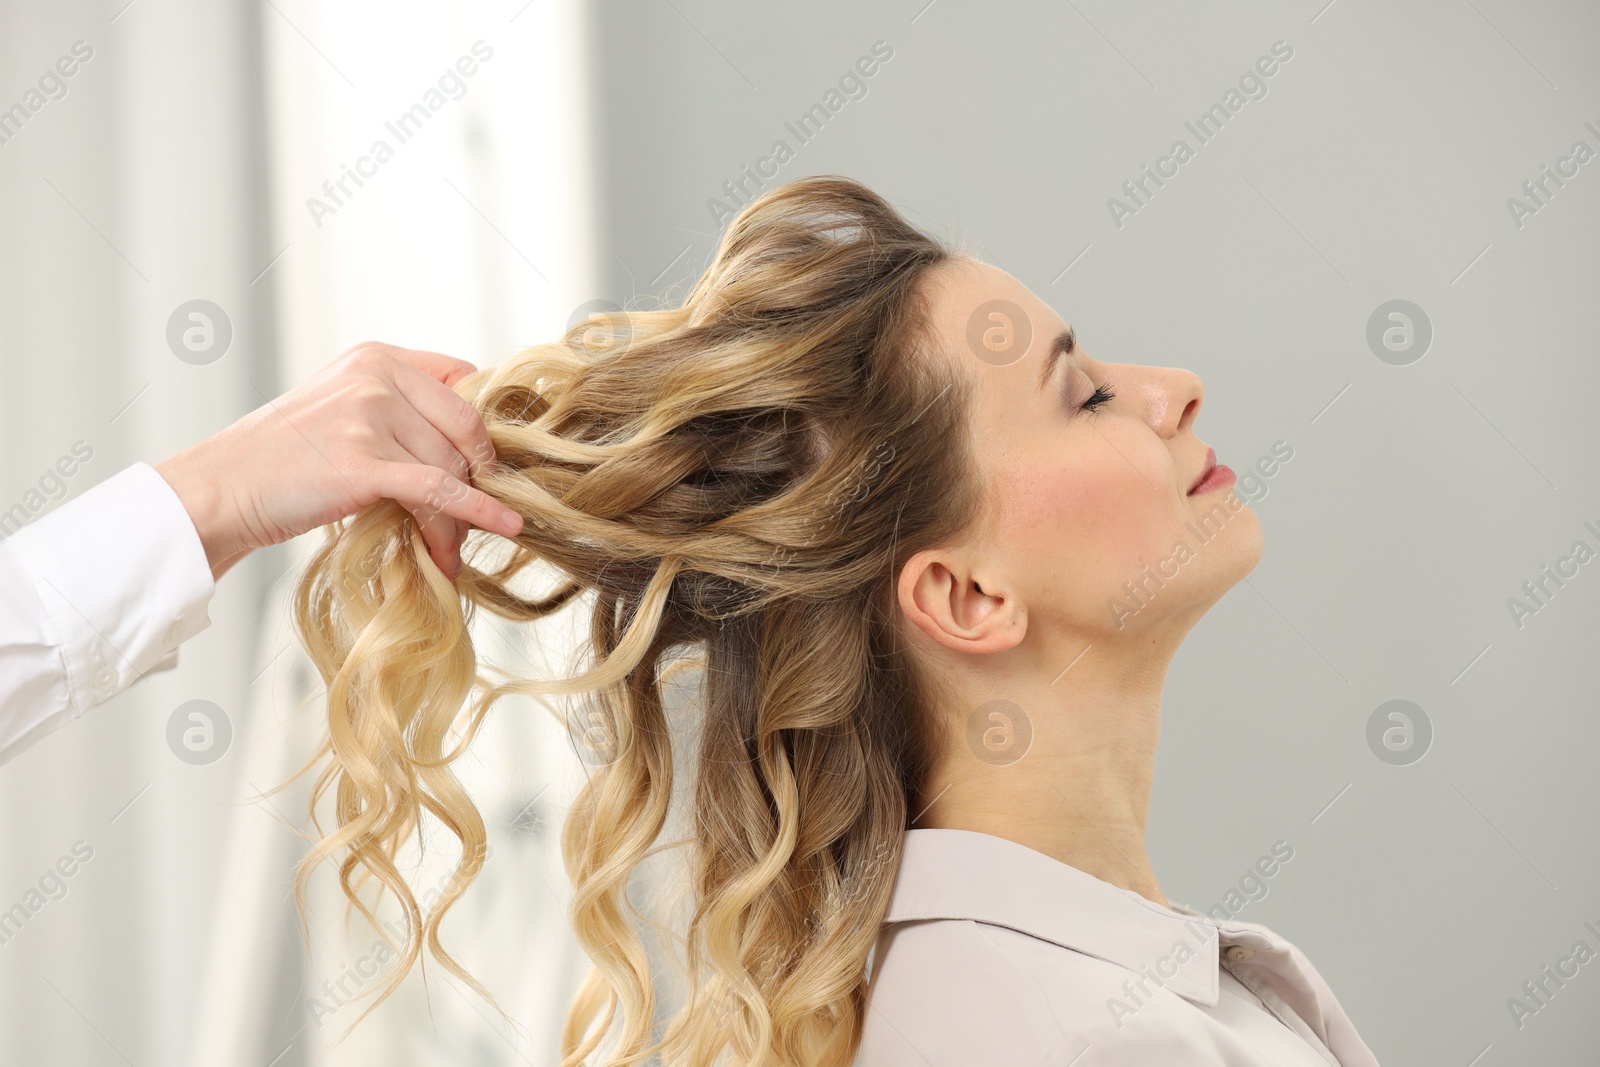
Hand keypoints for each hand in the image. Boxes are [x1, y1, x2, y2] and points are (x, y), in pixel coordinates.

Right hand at [155, 342, 523, 581]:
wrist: (222, 488)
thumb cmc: (282, 459)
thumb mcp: (341, 407)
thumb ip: (397, 407)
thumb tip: (467, 445)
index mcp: (376, 357)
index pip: (463, 383)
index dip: (481, 428)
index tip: (487, 464)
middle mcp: (375, 377)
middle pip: (465, 429)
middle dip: (480, 477)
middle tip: (480, 515)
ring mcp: (368, 416)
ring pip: (451, 468)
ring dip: (461, 517)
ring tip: (451, 549)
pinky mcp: (362, 462)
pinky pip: (439, 491)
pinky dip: (476, 513)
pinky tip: (504, 526)